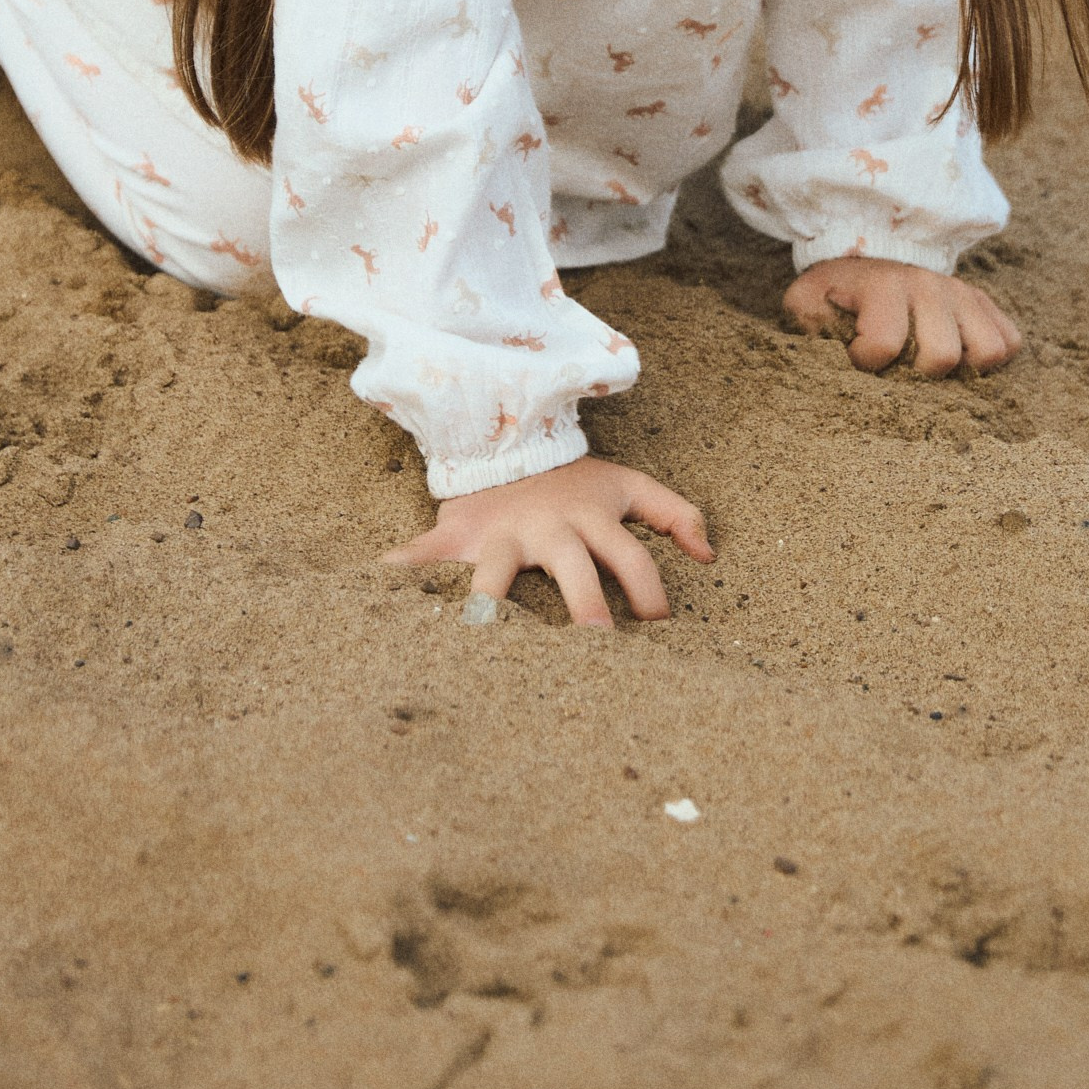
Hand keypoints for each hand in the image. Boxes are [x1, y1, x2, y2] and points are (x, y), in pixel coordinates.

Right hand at [383, 455, 712, 627]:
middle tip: (596, 651)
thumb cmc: (575, 478)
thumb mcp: (628, 485)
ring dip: (487, 604)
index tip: (659, 631)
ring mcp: (500, 535)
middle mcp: (549, 530)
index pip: (633, 560)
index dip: (651, 595)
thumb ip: (674, 513)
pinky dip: (399, 576)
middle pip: (574, 573)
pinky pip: (422, 558)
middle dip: (586, 609)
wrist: (508, 437)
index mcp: (591, 518)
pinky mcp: (457, 537)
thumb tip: (710, 554)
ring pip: (494, 574)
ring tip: (480, 638)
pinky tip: (378, 594)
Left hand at [784, 256, 1020, 375]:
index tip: (858, 356)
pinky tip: (957, 353)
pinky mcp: (983, 302)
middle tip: (899, 365)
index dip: (866, 362)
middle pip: (942, 356)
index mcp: (883, 285)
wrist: (873, 253)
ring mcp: (961, 294)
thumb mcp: (808, 298)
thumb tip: (826, 354)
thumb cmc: (839, 288)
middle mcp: (929, 286)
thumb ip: (807, 322)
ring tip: (930, 362)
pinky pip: (1008, 341)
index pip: (882, 344)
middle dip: (917, 374)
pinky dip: (987, 356)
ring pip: (987, 351)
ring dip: (961, 367)